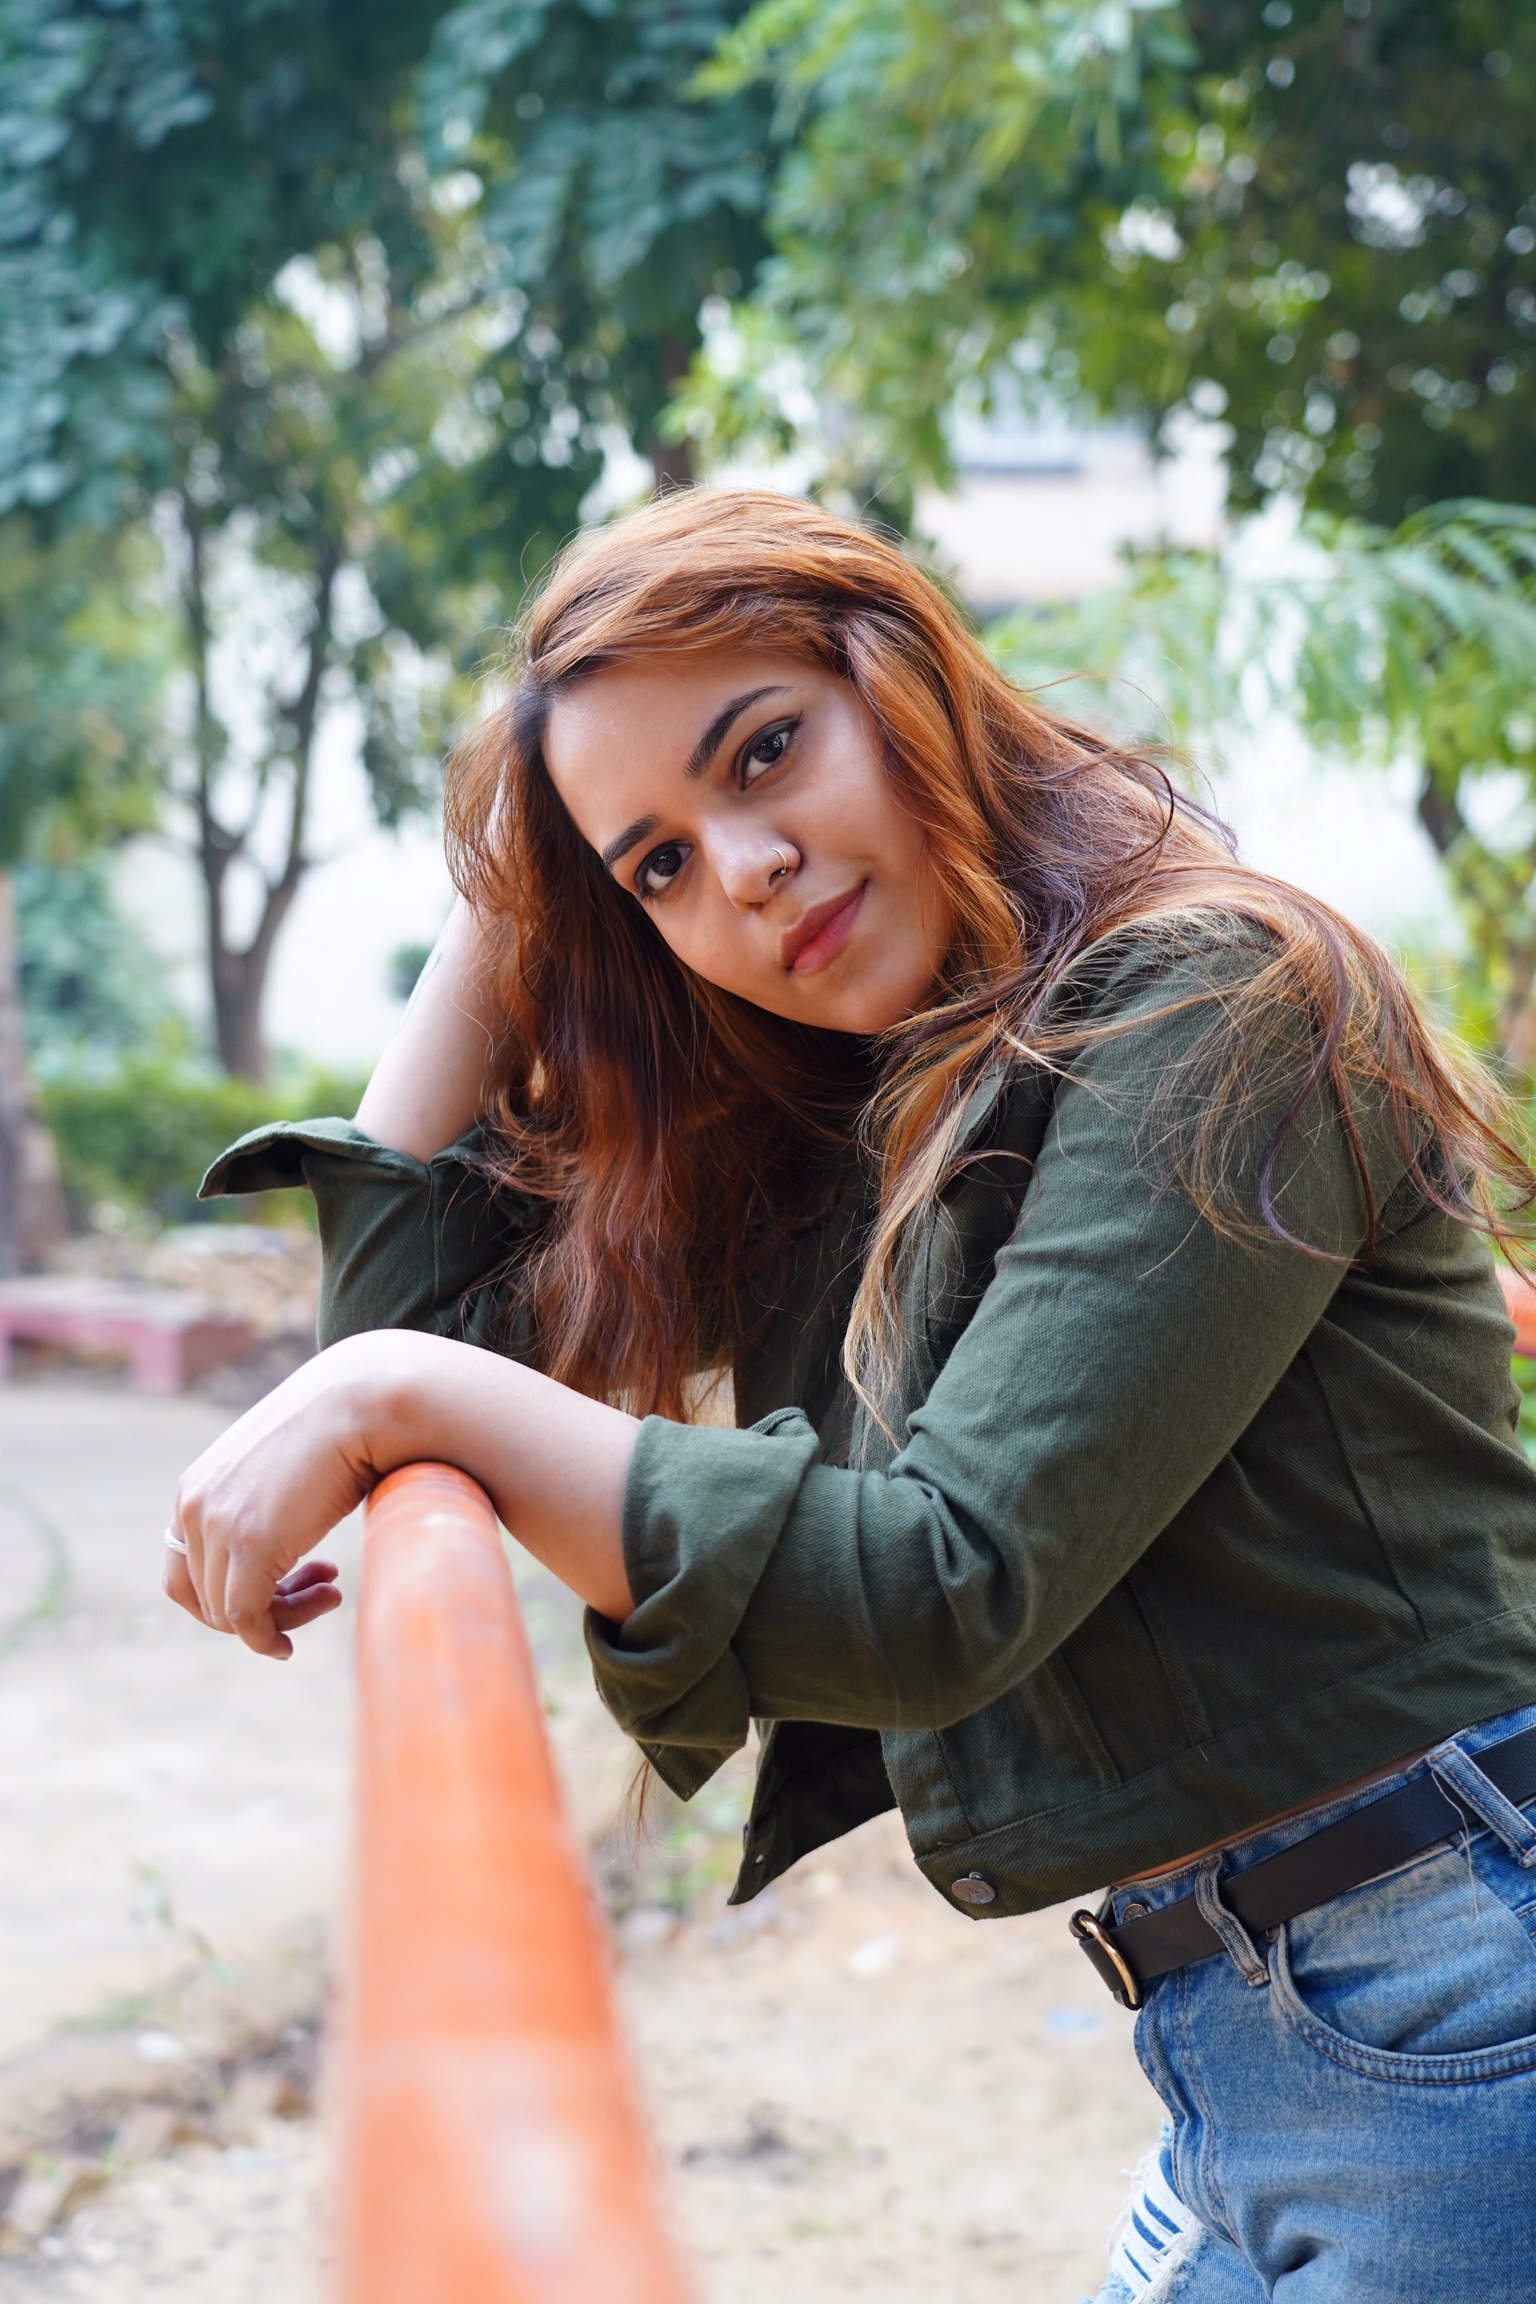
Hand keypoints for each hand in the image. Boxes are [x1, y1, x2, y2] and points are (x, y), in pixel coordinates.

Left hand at [164, 1328, 639, 1659]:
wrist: (367, 1401)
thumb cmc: (339, 1427)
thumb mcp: (284, 1468)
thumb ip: (264, 1501)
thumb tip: (280, 1534)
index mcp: (196, 1487)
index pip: (186, 1569)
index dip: (230, 1592)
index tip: (285, 1586)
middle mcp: (193, 1507)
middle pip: (204, 1596)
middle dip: (259, 1606)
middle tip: (319, 1591)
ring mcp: (217, 1526)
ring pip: (230, 1613)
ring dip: (282, 1616)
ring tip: (331, 1593)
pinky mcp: (250, 1547)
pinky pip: (247, 1619)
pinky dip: (268, 1640)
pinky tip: (293, 1644)